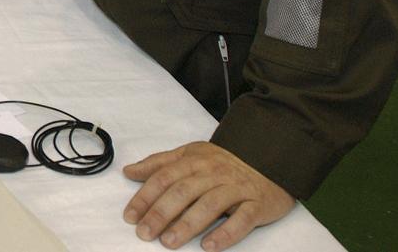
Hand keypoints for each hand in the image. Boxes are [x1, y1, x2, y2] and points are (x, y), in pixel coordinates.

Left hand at [123, 141, 294, 250]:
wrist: (269, 160)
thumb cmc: (223, 162)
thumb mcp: (190, 155)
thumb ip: (159, 163)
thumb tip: (128, 171)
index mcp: (194, 160)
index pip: (164, 177)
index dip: (145, 196)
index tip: (130, 216)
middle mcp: (213, 172)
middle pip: (183, 191)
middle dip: (161, 213)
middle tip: (145, 233)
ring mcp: (236, 188)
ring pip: (209, 205)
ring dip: (187, 225)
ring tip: (169, 242)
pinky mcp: (257, 204)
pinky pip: (242, 220)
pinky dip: (225, 233)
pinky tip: (209, 246)